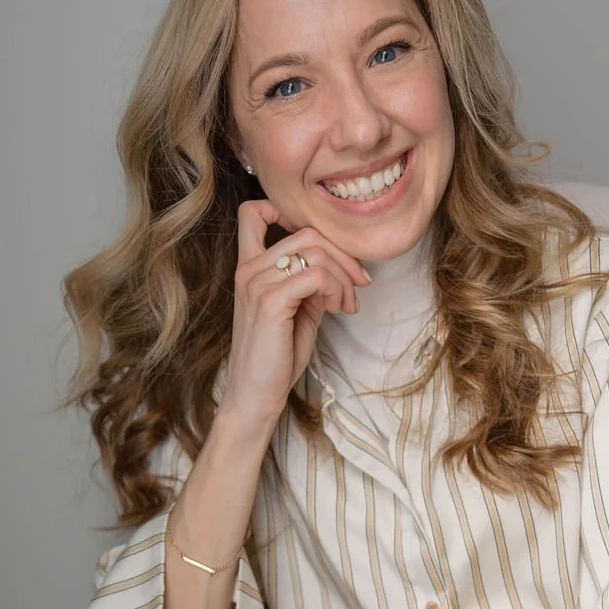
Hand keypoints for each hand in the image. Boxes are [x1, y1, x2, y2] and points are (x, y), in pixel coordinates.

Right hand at [217, 198, 370, 434]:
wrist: (255, 396)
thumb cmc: (275, 357)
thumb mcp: (297, 310)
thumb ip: (310, 283)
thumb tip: (339, 267)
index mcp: (249, 267)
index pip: (253, 213)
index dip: (287, 212)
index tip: (321, 245)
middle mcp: (249, 268)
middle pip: (306, 232)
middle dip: (343, 255)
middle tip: (359, 284)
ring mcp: (257, 282)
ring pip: (316, 251)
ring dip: (344, 275)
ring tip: (347, 303)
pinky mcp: (270, 301)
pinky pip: (317, 275)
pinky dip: (337, 288)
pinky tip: (338, 309)